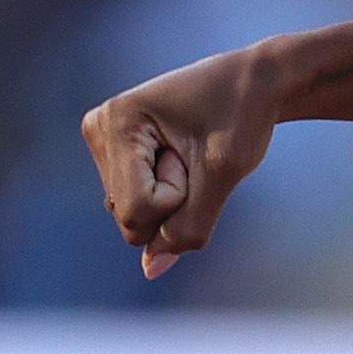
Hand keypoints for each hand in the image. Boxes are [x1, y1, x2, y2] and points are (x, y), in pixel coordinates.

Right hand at [81, 43, 285, 279]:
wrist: (254, 83)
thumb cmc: (243, 118)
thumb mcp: (223, 174)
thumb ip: (188, 226)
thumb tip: (151, 271)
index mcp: (116, 122)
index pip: (135, 212)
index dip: (178, 200)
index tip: (196, 156)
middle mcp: (98, 128)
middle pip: (128, 217)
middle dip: (173, 201)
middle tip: (195, 156)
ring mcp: (101, 139)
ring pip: (130, 214)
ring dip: (171, 197)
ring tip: (188, 152)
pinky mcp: (113, 151)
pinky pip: (135, 202)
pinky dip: (166, 193)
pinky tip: (178, 158)